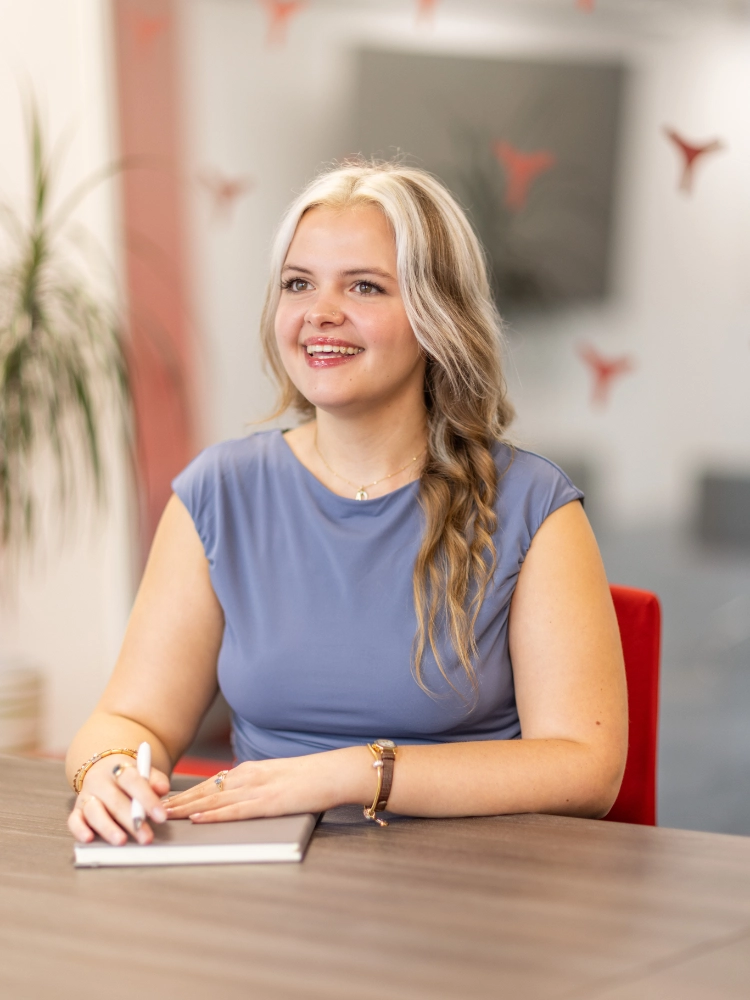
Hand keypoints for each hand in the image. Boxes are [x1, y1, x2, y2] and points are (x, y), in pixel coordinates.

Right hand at [67, 755, 170, 844]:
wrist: (104, 770)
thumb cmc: (129, 777)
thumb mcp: (144, 772)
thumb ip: (155, 780)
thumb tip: (163, 789)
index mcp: (119, 768)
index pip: (133, 781)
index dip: (147, 799)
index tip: (161, 816)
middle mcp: (99, 781)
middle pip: (115, 800)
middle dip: (132, 820)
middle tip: (146, 837)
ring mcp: (86, 795)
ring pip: (94, 811)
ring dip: (108, 827)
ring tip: (121, 841)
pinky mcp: (76, 810)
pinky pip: (74, 820)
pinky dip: (79, 830)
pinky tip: (89, 839)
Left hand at [164, 747, 372, 822]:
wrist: (334, 772)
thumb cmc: (310, 777)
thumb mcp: (277, 777)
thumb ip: (256, 785)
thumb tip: (238, 796)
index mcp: (251, 770)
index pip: (210, 783)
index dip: (186, 793)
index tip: (165, 800)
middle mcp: (249, 776)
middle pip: (205, 790)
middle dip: (178, 801)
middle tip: (152, 809)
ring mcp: (258, 789)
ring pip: (214, 800)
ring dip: (187, 809)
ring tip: (165, 816)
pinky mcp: (269, 802)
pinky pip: (236, 810)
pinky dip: (215, 815)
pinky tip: (199, 819)